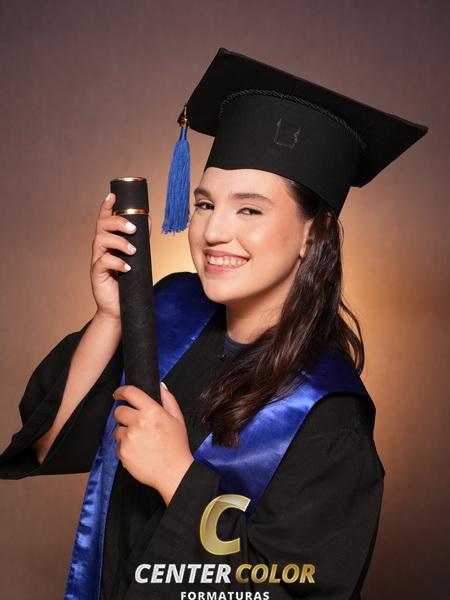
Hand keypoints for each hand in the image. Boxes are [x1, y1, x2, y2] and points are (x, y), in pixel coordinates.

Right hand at [90, 192, 151, 321]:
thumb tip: (148, 219)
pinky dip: (116, 262)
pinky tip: (127, 267)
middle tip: (133, 229)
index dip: (106, 207)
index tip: (112, 196)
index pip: (104, 220)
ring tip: (133, 250)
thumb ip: (140, 240)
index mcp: (109, 243)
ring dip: (118, 242)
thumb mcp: (137, 258)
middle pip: (101, 226)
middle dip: (117, 223)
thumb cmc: (129, 282)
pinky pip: (103, 262)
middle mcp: (100, 249)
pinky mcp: (97, 274)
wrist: (122, 308)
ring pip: (100, 241)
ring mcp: (97, 261)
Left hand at [112, 382, 193, 504]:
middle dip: (124, 414)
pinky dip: (125, 447)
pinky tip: (138, 451)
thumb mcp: (177, 418)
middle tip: (135, 423)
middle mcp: (138, 422)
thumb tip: (159, 385)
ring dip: (124, 432)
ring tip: (140, 441)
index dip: (121, 391)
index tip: (118, 394)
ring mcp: (129, 438)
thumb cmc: (177, 446)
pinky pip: (118, 445)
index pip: (130, 392)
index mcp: (152, 411)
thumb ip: (168, 399)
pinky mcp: (122, 452)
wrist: (173, 473)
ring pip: (117, 429)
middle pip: (118, 410)